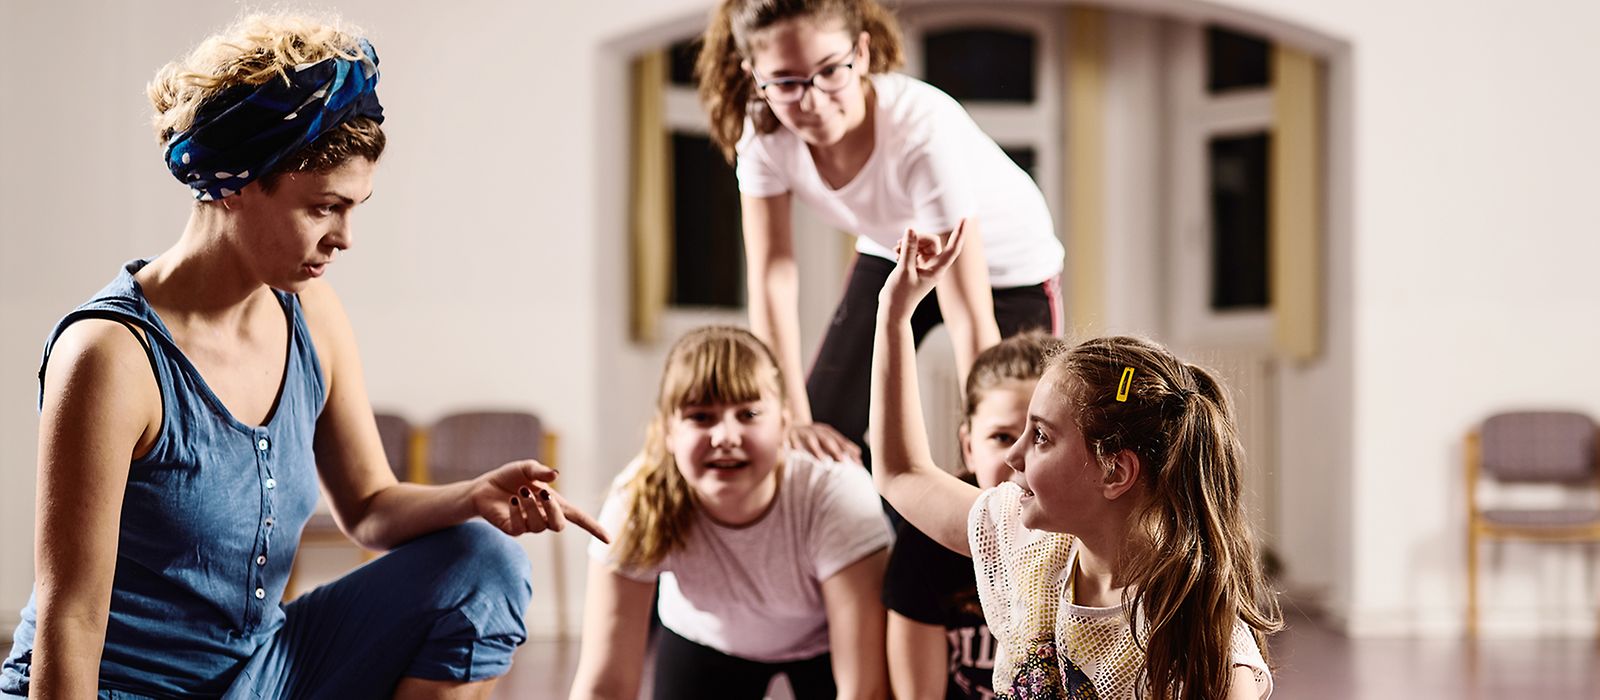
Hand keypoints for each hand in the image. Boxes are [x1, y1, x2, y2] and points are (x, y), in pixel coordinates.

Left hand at [472, 460, 610, 542]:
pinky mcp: (512, 529)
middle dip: (553, 510)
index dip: (593, 528)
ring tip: (521, 491)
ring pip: (538, 526)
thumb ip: (540, 471)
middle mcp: (544, 517)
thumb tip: (555, 475)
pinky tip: (511, 499)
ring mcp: (528, 526)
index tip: (608, 540)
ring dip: (531, 506)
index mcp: (555, 503)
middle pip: (559, 525)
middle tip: (542, 493)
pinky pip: (519, 526)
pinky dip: (516, 511)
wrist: (485, 487)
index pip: (579, 518)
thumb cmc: (511, 478)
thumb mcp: (527, 468)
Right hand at [786, 421, 862, 463]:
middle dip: (835, 450)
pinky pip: (795, 440)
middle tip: (842, 461)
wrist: (792, 427)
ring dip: (818, 450)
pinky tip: (798, 451)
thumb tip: (859, 453)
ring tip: (823, 460)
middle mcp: (817, 430)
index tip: (857, 461)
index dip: (849, 450)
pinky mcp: (792, 435)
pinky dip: (797, 445)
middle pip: (828, 440)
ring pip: (812, 440)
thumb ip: (841, 446)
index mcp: (827, 432)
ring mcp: (804, 432)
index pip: (840, 441)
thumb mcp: (827, 439)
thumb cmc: (813, 438)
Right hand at [879, 219, 969, 320]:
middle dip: (918, 238)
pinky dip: (905, 249)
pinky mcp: (914, 267)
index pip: (953, 248)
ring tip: (895, 249)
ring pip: (922, 245)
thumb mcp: (904, 269)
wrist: (892, 310)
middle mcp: (933, 267)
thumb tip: (911, 229)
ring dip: (909, 243)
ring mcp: (924, 267)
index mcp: (937, 270)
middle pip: (932, 242)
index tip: (964, 218)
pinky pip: (914, 250)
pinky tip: (895, 253)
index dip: (959, 233)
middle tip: (900, 243)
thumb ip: (908, 249)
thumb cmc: (900, 295)